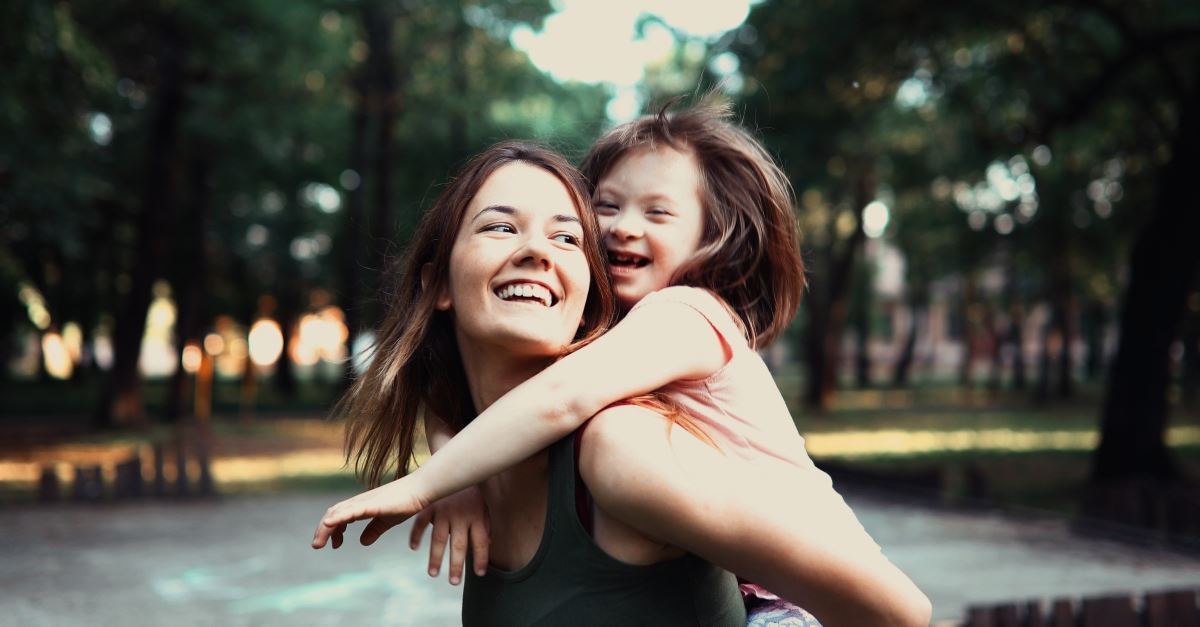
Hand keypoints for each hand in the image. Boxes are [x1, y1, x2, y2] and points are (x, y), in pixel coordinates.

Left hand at [311, 475, 429, 549]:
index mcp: (361, 506)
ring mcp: (365, 502)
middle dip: (322, 531)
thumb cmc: (406, 502)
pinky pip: (351, 511)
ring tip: (318, 543)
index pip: (338, 515)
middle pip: (333, 513)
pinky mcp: (372, 504)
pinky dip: (338, 517)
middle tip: (317, 546)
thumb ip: (374, 530)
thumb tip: (363, 542)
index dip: (332, 530)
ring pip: (338, 513)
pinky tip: (329, 524)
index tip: (334, 546)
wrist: (421, 490)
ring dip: (325, 528)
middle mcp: (359, 502)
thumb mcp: (387, 521)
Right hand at [409, 485, 490, 584]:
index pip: (480, 542)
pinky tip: (414, 548)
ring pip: (439, 539)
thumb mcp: (483, 506)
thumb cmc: (472, 491)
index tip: (479, 574)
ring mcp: (443, 511)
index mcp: (476, 516)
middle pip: (459, 545)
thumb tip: (487, 544)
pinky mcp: (429, 506)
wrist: (457, 464)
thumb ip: (485, 524)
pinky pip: (421, 523)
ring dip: (435, 558)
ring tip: (433, 574)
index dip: (481, 559)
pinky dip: (416, 535)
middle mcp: (460, 516)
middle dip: (457, 565)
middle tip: (454, 583)